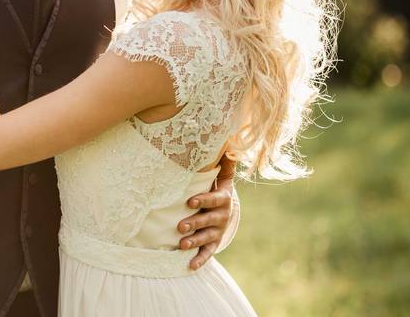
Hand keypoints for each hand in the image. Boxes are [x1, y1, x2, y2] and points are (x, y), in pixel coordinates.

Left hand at [178, 155, 236, 269]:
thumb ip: (225, 161)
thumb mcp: (221, 174)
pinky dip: (200, 259)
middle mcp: (222, 215)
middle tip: (180, 226)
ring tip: (181, 244)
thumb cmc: (216, 186)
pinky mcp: (214, 242)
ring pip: (208, 237)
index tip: (190, 201)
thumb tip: (229, 143)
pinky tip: (189, 265)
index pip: (215, 199)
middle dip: (195, 223)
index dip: (204, 200)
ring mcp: (218, 230)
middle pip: (209, 220)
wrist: (224, 207)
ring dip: (195, 241)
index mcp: (223, 198)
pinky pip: (208, 252)